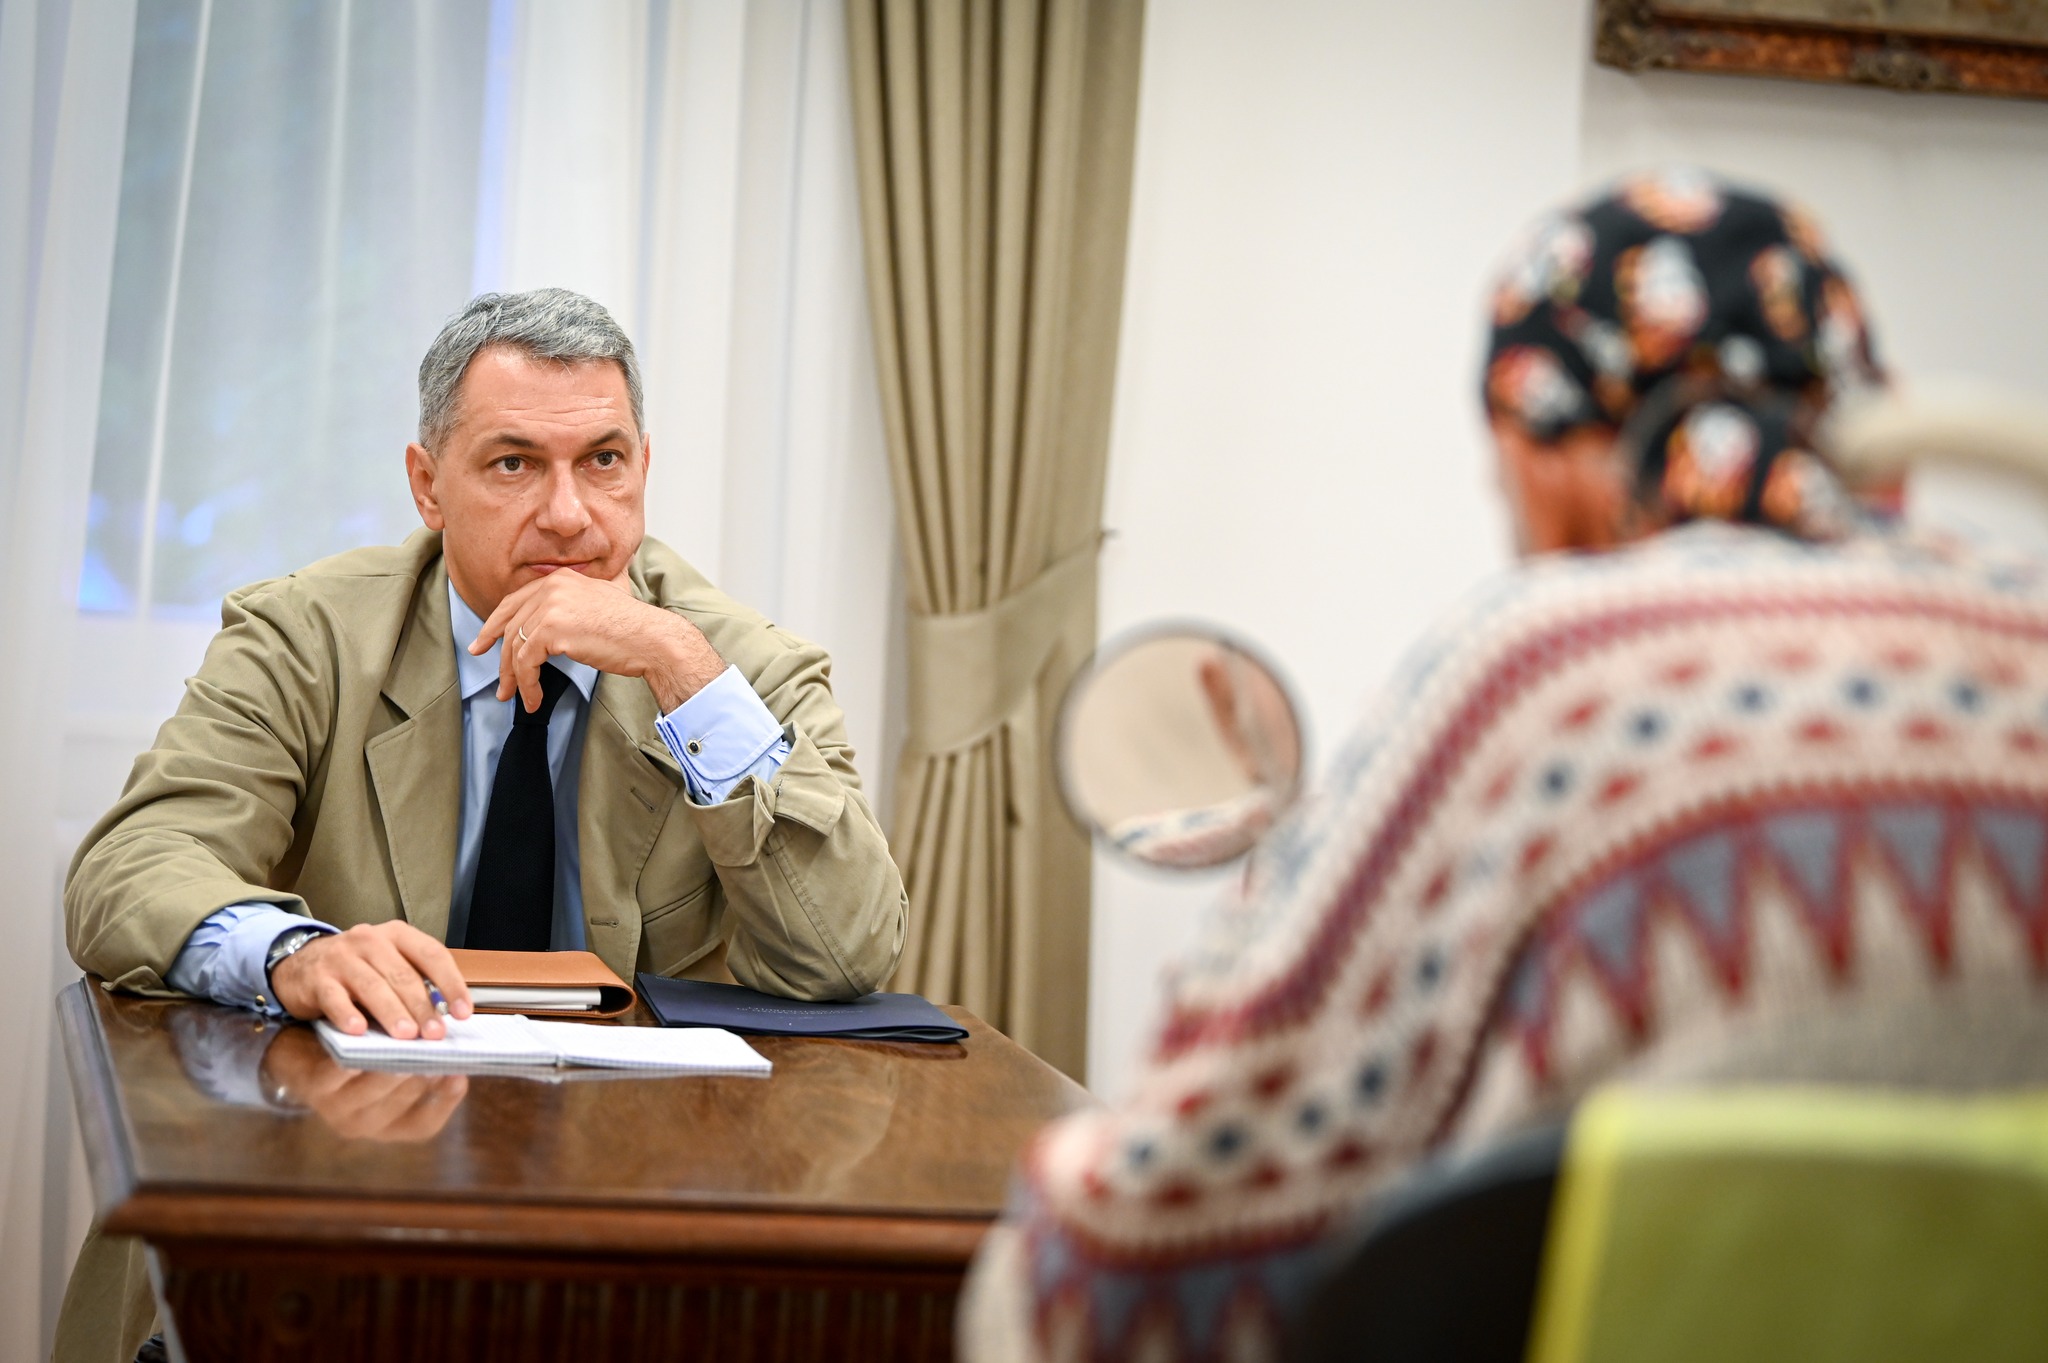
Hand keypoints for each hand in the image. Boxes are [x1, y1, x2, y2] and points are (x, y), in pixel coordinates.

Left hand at [260, 1028, 468, 1140]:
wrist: (298, 1055)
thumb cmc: (354, 1058)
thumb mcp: (386, 1069)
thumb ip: (416, 1065)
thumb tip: (449, 1048)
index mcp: (387, 1125)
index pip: (424, 1125)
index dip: (445, 1102)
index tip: (460, 1074)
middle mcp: (363, 1125)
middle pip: (400, 1103)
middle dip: (420, 1076)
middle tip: (436, 1051)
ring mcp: (336, 1109)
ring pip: (372, 1090)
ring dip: (391, 1069)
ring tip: (408, 1044)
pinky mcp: (314, 1087)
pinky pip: (336, 1074)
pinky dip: (352, 1061)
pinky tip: (365, 1042)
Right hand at [271, 921, 472, 1038]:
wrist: (299, 964)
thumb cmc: (356, 969)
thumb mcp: (388, 965)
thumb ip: (414, 982)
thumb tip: (446, 1017)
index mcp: (397, 935)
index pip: (432, 954)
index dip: (451, 983)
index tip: (464, 1012)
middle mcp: (370, 940)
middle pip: (403, 975)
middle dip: (422, 1007)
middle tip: (435, 1033)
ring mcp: (341, 957)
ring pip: (372, 986)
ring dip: (392, 1012)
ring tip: (406, 1036)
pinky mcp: (316, 978)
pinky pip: (334, 998)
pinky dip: (347, 1014)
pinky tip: (358, 1031)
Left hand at [472, 567, 725, 712]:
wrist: (652, 639)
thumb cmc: (632, 628)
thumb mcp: (597, 602)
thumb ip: (572, 604)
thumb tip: (550, 628)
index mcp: (560, 579)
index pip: (514, 602)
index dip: (494, 625)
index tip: (482, 644)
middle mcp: (551, 587)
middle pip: (510, 625)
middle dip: (498, 657)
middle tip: (498, 684)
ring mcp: (550, 607)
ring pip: (515, 647)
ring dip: (515, 679)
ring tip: (518, 699)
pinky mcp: (552, 630)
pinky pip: (526, 662)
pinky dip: (527, 685)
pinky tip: (535, 699)